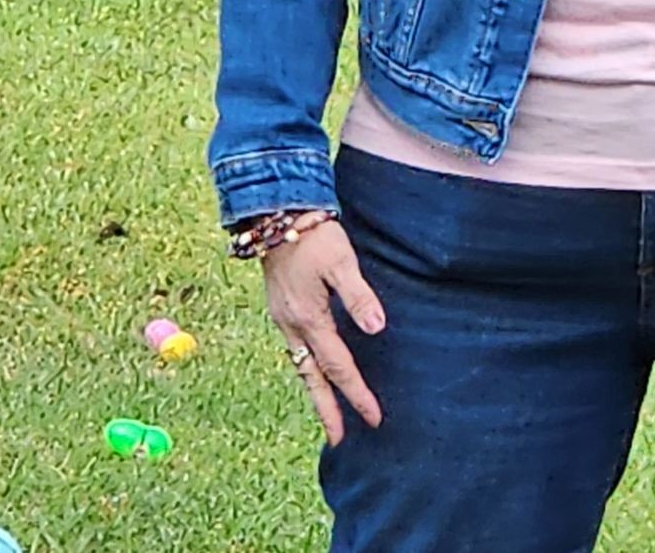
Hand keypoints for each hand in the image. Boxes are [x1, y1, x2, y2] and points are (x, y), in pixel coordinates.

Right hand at [263, 218, 386, 445]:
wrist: (277, 215)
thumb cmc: (313, 236)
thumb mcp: (341, 262)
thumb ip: (358, 296)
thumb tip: (377, 328)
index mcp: (309, 319)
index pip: (339, 367)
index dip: (356, 393)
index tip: (372, 417)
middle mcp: (292, 326)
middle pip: (312, 378)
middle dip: (326, 409)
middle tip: (337, 440)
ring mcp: (283, 318)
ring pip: (301, 365)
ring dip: (315, 390)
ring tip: (327, 412)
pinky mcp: (281, 308)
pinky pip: (295, 349)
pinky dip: (307, 367)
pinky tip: (314, 368)